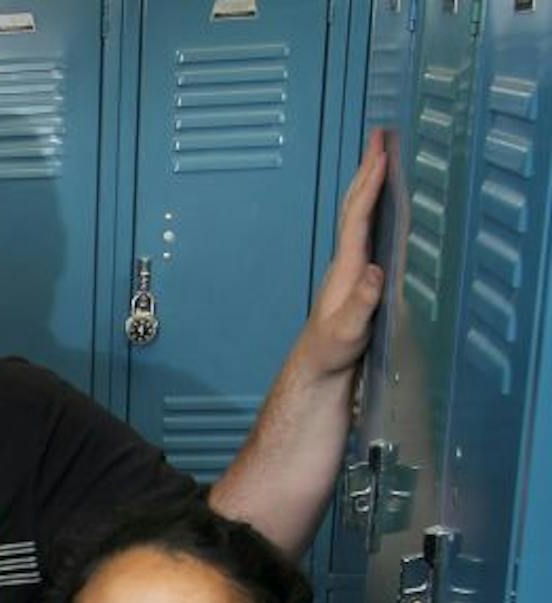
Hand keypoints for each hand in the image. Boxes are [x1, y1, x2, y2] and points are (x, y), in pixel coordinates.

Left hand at [295, 133, 388, 379]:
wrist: (318, 368)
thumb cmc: (332, 352)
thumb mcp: (349, 331)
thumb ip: (362, 303)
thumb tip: (376, 271)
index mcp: (347, 266)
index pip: (359, 215)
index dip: (371, 184)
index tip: (382, 153)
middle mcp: (347, 259)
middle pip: (355, 204)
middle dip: (368, 169)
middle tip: (380, 134)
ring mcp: (351, 265)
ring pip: (358, 213)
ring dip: (369, 182)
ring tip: (381, 154)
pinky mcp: (357, 274)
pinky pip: (366, 228)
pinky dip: (373, 206)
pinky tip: (382, 201)